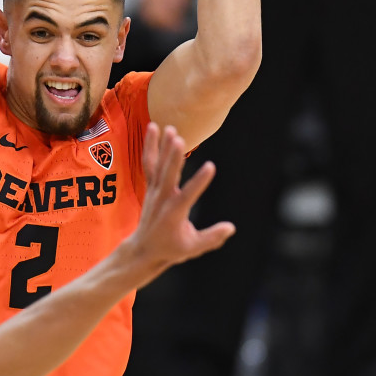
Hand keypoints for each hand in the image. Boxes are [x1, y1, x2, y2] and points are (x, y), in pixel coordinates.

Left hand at [128, 124, 234, 279]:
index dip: (200, 181)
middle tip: (179, 138)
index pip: (189, 194)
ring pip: (157, 165)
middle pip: (168, 175)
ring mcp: (155, 190)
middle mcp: (163, 198)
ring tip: (169, 127)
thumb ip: (212, 237)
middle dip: (173, 157)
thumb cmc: (171, 249)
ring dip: (161, 146)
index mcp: (175, 212)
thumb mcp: (193, 247)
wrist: (144, 248)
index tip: (211, 166)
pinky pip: (149, 163)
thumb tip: (231, 227)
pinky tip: (154, 127)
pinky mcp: (151, 185)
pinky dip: (151, 146)